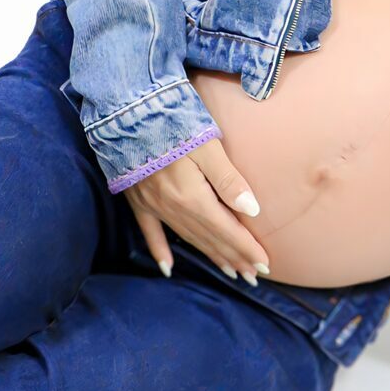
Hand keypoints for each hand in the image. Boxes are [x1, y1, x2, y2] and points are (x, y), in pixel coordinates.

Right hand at [122, 136, 270, 284]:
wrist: (125, 114)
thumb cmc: (171, 122)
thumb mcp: (207, 145)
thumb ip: (229, 179)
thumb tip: (252, 210)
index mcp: (193, 197)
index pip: (227, 230)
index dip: (247, 248)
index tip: (264, 265)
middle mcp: (173, 208)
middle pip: (210, 239)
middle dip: (234, 258)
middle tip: (253, 276)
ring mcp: (153, 205)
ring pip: (188, 238)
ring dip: (210, 256)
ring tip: (229, 272)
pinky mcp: (138, 199)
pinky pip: (151, 232)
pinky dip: (160, 251)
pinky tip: (167, 268)